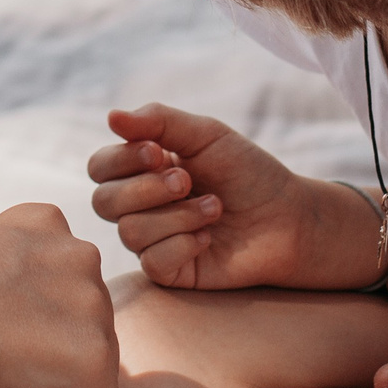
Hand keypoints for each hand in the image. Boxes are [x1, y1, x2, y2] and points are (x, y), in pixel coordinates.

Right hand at [0, 203, 118, 387]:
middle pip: (83, 328)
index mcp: (46, 224)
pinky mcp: (94, 355)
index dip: (25, 333)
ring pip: (93, 367)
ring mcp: (93, 301)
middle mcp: (80, 252)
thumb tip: (35, 344)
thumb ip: (12, 292)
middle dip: (40, 364)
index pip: (61, 290)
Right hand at [86, 103, 367, 290]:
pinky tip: (210, 237)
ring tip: (214, 208)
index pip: (100, 167)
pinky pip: (153, 262)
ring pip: (130, 231)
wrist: (287, 217)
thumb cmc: (247, 172)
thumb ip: (159, 121)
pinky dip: (183, 244)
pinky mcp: (169, 272)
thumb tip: (111, 116)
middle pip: (103, 202)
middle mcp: (140, 206)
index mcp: (142, 170)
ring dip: (178, 216)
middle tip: (189, 181)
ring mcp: (152, 240)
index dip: (122, 160)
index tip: (159, 152)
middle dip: (147, 189)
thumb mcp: (206, 135)